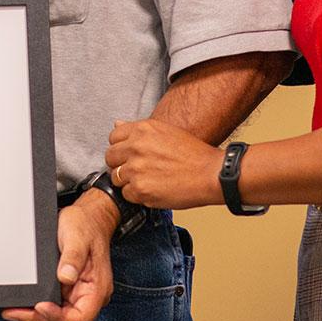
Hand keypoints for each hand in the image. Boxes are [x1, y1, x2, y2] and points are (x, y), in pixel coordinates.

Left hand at [1, 190, 115, 320]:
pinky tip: (21, 303)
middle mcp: (88, 296)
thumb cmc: (86, 225)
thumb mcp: (78, 236)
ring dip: (35, 317)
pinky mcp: (65, 289)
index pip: (81, 318)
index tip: (40, 306)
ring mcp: (76, 294)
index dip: (59, 318)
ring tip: (12, 311)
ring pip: (57, 318)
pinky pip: (52, 305)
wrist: (88, 217)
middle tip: (15, 312)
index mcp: (97, 288)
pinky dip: (36, 308)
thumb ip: (74, 257)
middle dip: (40, 320)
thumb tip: (65, 277)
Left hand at [106, 118, 223, 209]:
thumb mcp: (166, 131)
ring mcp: (136, 169)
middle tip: (137, 170)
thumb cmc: (193, 154)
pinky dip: (137, 196)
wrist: (210, 174)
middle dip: (120, 165)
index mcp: (142, 130)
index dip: (121, 148)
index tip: (129, 155)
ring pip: (116, 178)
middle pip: (110, 158)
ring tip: (148, 181)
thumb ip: (139, 130)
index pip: (113, 137)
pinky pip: (127, 194)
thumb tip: (117, 124)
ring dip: (128, 181)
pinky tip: (153, 190)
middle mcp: (135, 147)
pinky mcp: (140, 189)